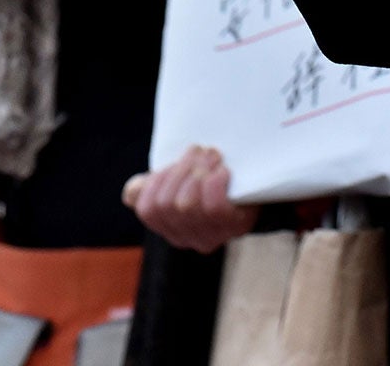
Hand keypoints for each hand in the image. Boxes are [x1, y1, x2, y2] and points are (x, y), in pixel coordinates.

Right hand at [123, 146, 258, 253]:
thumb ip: (155, 184)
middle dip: (183, 170)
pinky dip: (215, 183)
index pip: (147, 208)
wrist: (256, 191)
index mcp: (167, 226)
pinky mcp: (232, 228)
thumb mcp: (181, 180)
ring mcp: (209, 237)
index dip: (157, 181)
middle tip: (201, 151)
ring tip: (213, 156)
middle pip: (166, 204)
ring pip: (187, 205)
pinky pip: (214, 207)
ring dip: (199, 172)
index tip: (177, 161)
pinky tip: (223, 172)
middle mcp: (184, 238)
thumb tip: (133, 190)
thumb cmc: (213, 183)